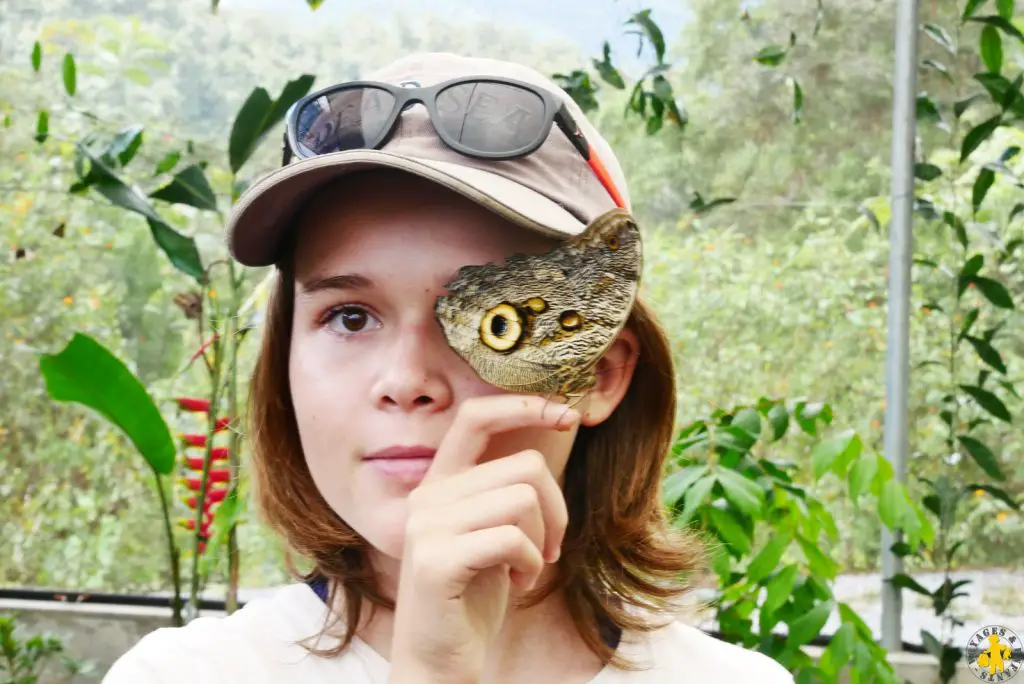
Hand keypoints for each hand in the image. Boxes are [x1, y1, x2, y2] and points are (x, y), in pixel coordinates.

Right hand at [387, 394, 577, 683]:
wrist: (439, 661)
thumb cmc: (473, 597)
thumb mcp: (492, 533)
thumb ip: (505, 491)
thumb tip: (551, 438)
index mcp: (440, 484)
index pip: (475, 418)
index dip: (523, 405)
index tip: (567, 414)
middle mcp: (427, 497)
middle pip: (524, 466)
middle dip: (556, 509)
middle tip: (549, 548)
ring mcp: (426, 527)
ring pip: (523, 499)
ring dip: (541, 540)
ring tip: (526, 568)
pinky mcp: (436, 560)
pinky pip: (512, 538)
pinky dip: (529, 564)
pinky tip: (516, 585)